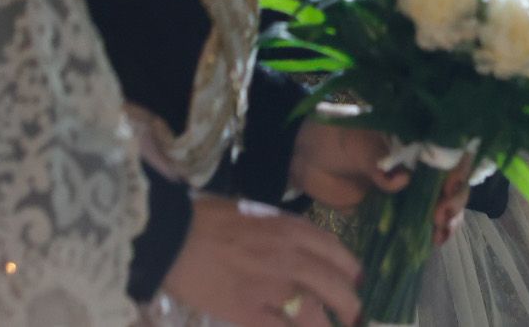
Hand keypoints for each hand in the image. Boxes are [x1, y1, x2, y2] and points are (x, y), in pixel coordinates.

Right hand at [159, 194, 361, 326]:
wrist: (172, 235)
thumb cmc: (207, 219)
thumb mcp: (255, 214)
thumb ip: (282, 232)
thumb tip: (301, 251)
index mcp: (290, 229)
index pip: (335, 251)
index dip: (351, 270)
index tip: (357, 280)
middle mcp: (288, 258)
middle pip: (335, 287)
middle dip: (350, 305)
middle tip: (354, 316)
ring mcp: (270, 287)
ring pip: (315, 316)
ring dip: (327, 326)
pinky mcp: (248, 313)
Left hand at [288, 109, 471, 245]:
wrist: (302, 156)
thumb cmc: (332, 138)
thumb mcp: (357, 143)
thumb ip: (379, 161)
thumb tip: (402, 180)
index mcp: (412, 138)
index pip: (448, 152)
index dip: (457, 170)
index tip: (448, 188)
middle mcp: (415, 162)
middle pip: (449, 181)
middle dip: (454, 199)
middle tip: (441, 215)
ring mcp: (404, 187)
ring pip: (439, 203)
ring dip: (448, 218)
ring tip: (442, 232)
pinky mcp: (390, 208)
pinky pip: (417, 220)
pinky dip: (428, 231)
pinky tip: (433, 241)